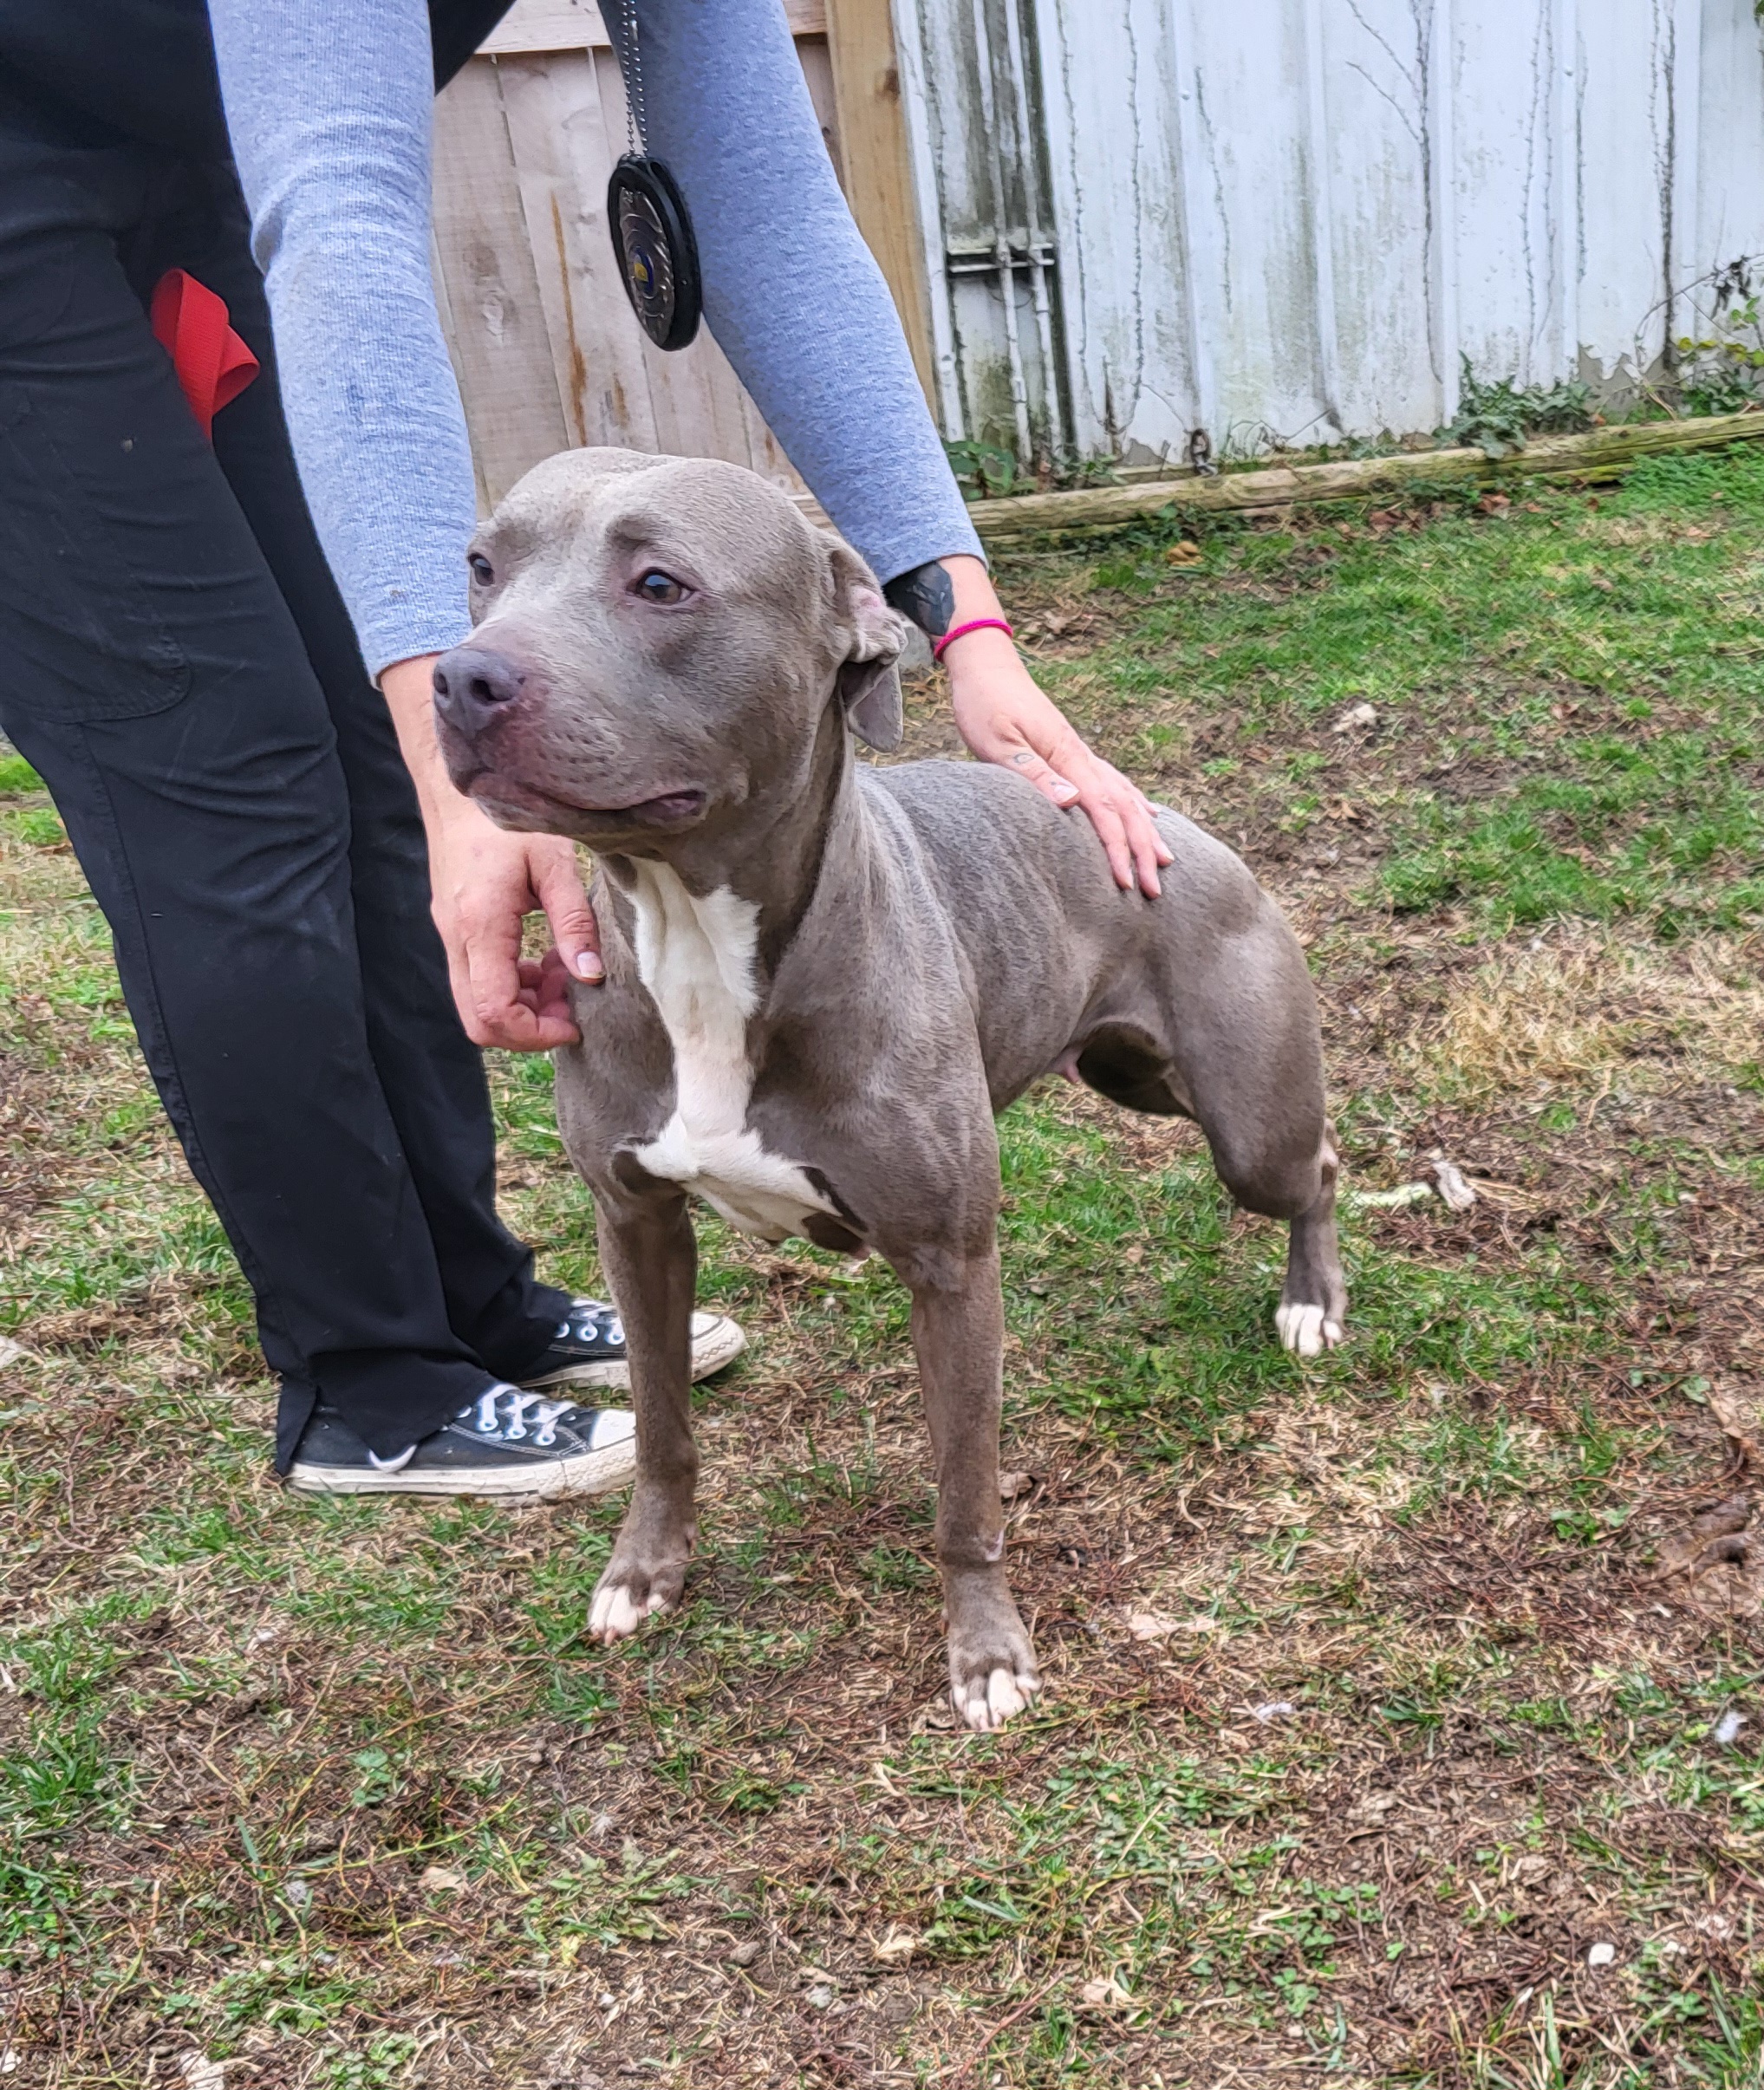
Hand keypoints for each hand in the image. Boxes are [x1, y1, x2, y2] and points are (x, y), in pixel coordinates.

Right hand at [378, 651, 603, 1051]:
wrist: (458, 785)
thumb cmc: (508, 817)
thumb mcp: (555, 862)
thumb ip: (574, 921)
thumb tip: (591, 975)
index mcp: (480, 924)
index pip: (494, 1010)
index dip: (534, 1033)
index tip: (574, 1023)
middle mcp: (456, 938)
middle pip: (477, 1020)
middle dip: (528, 1028)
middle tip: (572, 1007)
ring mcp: (451, 935)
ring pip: (477, 1002)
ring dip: (524, 1005)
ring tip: (567, 975)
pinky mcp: (456, 929)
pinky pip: (480, 978)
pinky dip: (515, 984)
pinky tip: (549, 960)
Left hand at [929, 556, 1171, 896]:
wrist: (986, 667)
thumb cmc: (985, 704)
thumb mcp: (998, 742)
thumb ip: (1033, 773)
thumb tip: (1072, 803)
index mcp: (1067, 757)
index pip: (1103, 811)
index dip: (1117, 849)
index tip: (1127, 883)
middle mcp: (1082, 756)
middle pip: (1125, 808)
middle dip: (1143, 850)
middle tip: (1156, 890)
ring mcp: (1080, 753)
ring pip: (1126, 796)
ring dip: (1146, 831)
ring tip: (1166, 860)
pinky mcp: (1072, 752)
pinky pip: (1115, 783)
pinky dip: (1134, 804)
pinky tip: (1146, 815)